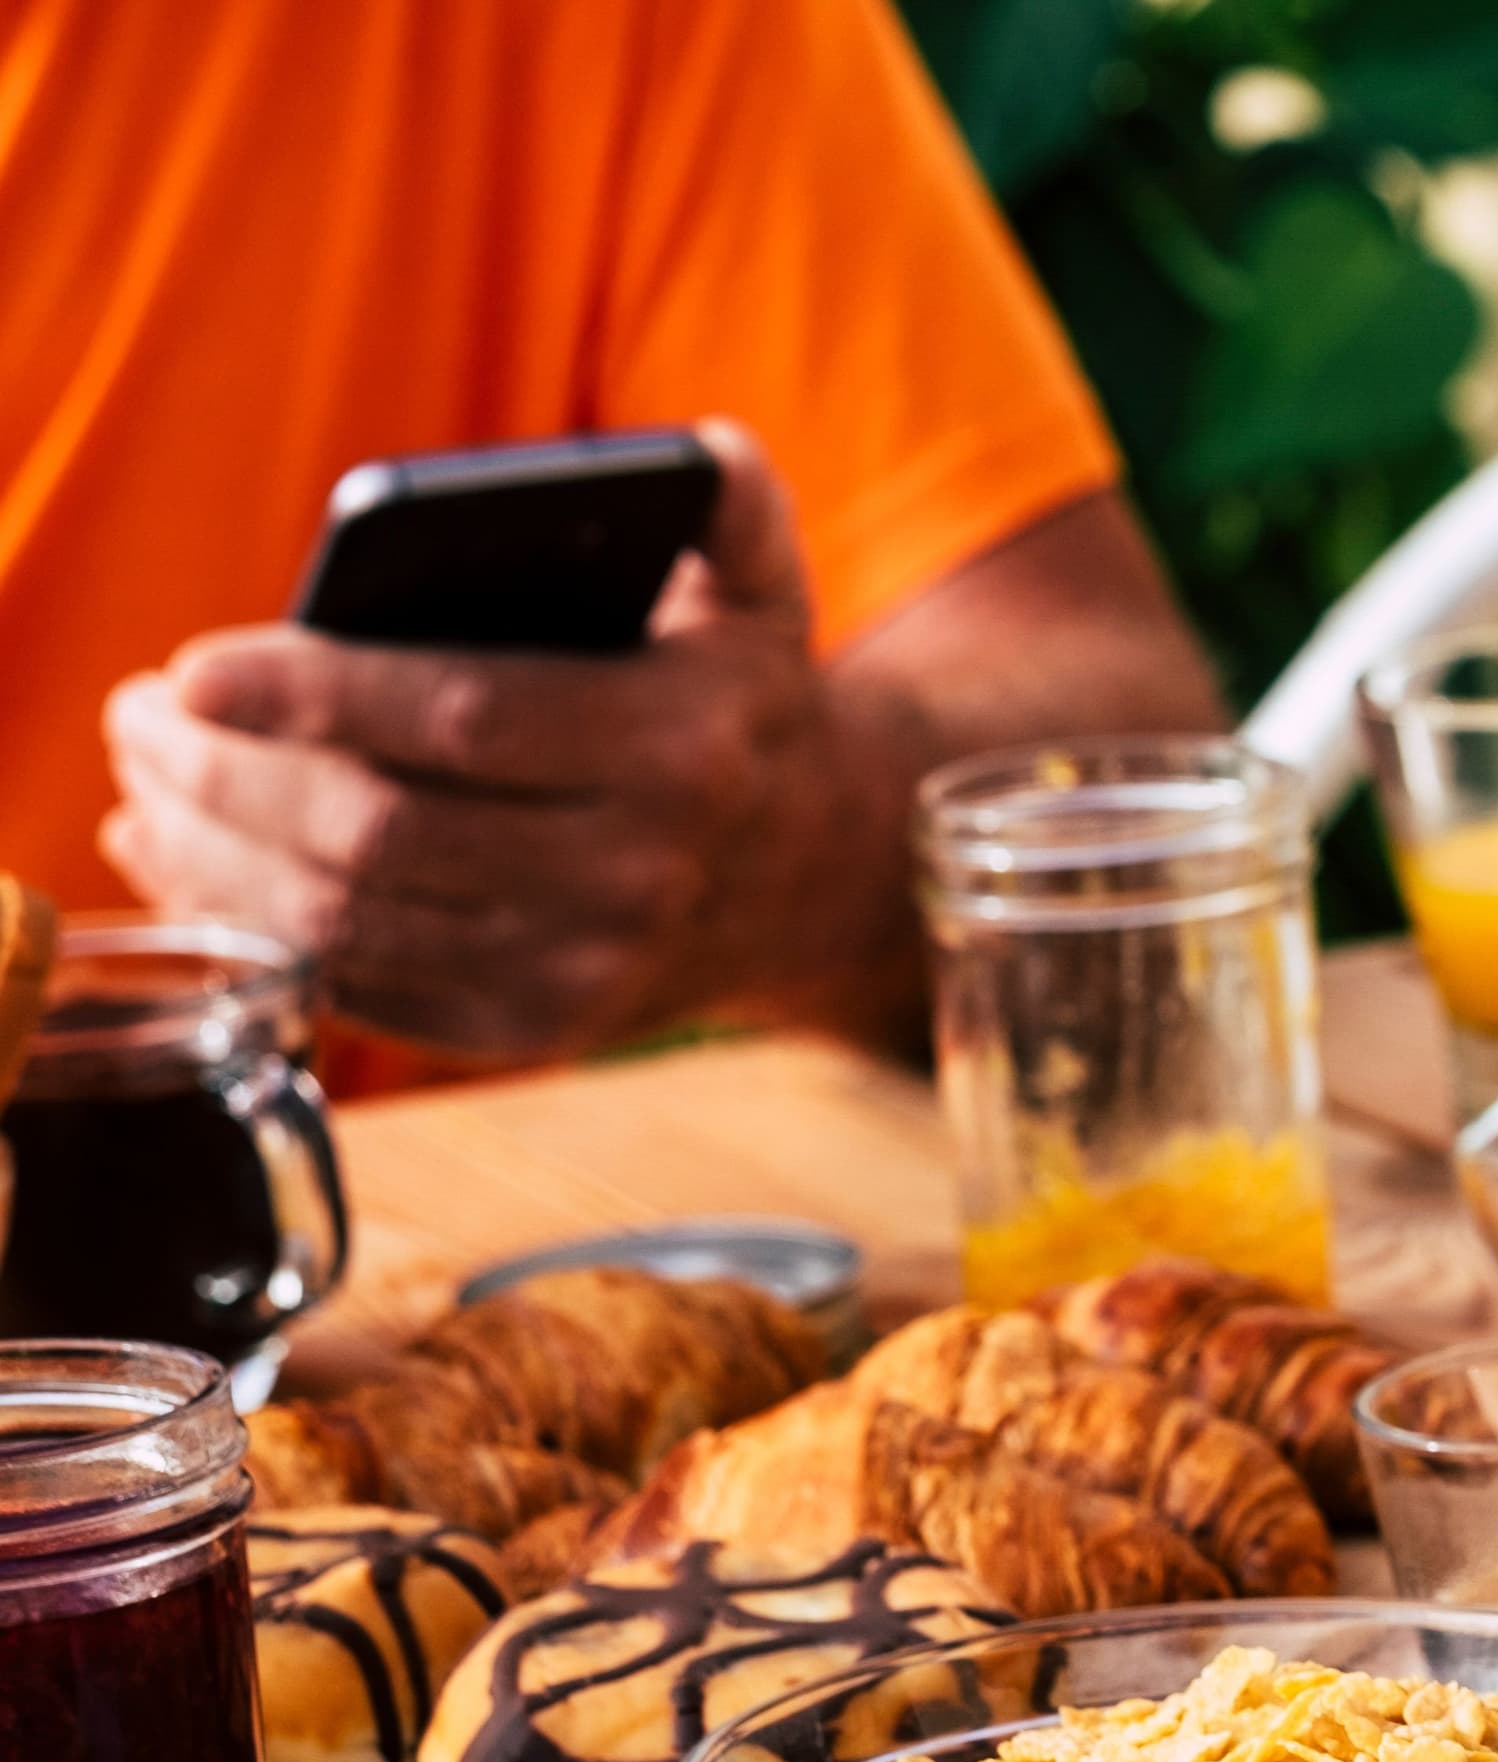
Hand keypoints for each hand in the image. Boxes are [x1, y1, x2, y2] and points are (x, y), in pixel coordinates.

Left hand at [101, 420, 885, 1057]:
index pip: (468, 720)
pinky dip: (252, 928)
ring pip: (348, 920)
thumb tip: (706, 450)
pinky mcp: (536, 1029)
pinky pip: (362, 987)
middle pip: (380, 833)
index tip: (193, 668)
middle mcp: (638, 874)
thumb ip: (732, 507)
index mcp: (680, 749)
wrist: (815, 876)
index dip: (317, 696)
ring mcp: (585, 967)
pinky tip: (190, 858)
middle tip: (135, 717)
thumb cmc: (739, 705)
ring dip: (213, 852)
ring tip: (143, 780)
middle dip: (225, 777)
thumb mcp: (763, 593)